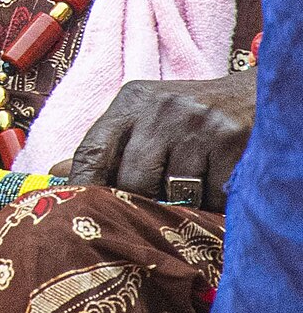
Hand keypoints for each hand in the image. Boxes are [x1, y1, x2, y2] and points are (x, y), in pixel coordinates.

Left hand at [67, 72, 255, 210]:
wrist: (257, 97)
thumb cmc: (189, 118)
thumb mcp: (144, 119)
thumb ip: (105, 147)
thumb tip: (55, 171)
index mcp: (133, 100)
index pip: (92, 150)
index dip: (83, 188)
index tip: (80, 215)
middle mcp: (163, 108)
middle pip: (132, 181)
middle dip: (141, 203)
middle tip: (154, 204)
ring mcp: (199, 123)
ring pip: (173, 195)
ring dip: (182, 204)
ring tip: (193, 184)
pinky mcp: (231, 141)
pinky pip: (210, 197)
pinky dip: (213, 202)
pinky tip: (218, 180)